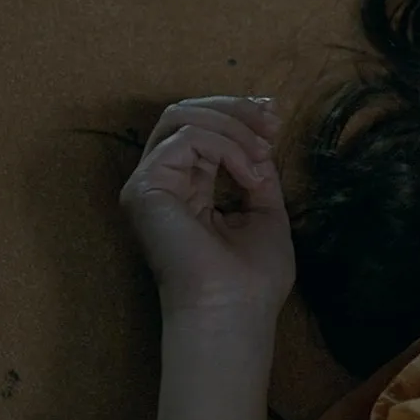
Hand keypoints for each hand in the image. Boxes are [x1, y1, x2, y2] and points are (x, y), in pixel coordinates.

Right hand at [120, 96, 293, 322]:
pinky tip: (249, 175)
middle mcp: (162, 182)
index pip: (199, 130)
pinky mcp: (144, 188)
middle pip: (184, 113)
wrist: (235, 310)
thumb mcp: (265, 211)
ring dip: (233, 126)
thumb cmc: (252, 277)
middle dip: (234, 109)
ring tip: (262, 154)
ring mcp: (149, 184)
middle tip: (271, 122)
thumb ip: (257, 173)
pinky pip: (186, 139)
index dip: (237, 113)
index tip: (275, 116)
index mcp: (187, 188)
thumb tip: (260, 141)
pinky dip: (226, 147)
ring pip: (181, 117)